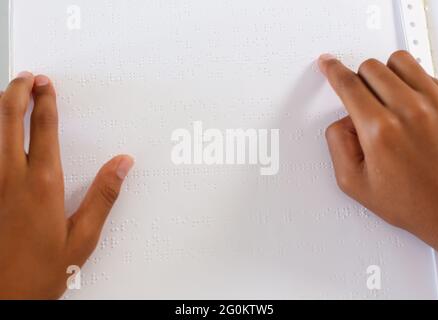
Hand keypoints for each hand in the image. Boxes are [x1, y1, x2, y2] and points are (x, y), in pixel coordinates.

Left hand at [0, 72, 133, 298]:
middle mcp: (10, 179)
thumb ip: (104, 196)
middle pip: (8, 121)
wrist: (1, 297)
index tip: (46, 85)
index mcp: (41, 184)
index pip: (43, 130)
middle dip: (16, 93)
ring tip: (8, 92)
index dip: (45, 102)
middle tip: (25, 77)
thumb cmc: (38, 272)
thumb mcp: (83, 237)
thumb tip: (122, 165)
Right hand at [320, 51, 437, 257]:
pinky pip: (426, 73)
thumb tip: (342, 121)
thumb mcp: (354, 183)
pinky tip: (408, 103)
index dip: (332, 70)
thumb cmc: (413, 201)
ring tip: (386, 96)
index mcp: (380, 130)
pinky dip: (412, 81)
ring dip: (386, 74)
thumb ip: (337, 145)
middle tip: (360, 99)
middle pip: (372, 67)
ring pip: (401, 61)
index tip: (328, 64)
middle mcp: (410, 111)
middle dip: (359, 79)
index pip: (348, 85)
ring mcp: (437, 104)